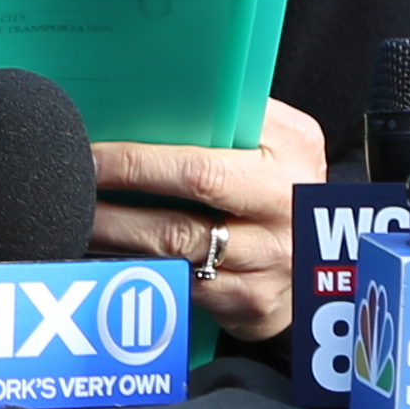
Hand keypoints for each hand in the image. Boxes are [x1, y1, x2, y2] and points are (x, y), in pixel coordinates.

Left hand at [91, 100, 331, 340]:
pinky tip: (108, 256)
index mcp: (292, 149)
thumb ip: (227, 119)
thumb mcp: (276, 137)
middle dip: (120, 194)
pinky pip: (183, 287)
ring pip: (176, 249)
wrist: (333, 248)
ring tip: (80, 218)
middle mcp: (286, 206)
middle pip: (188, 201)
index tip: (91, 154)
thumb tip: (138, 106)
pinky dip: (138, 269)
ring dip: (117, 234)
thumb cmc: (280, 180)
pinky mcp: (254, 302)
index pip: (202, 158)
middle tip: (76, 185)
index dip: (138, 160)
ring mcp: (272, 260)